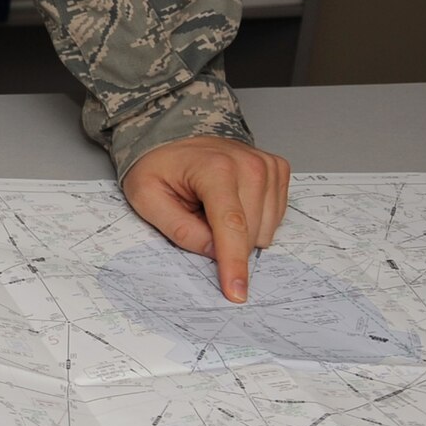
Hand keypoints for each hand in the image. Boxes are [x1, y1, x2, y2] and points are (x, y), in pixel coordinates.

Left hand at [121, 137, 290, 302]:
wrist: (174, 134)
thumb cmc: (159, 165)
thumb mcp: (147, 197)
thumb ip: (179, 229)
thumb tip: (213, 252)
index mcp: (215, 168)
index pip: (231, 225)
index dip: (233, 263)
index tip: (236, 292)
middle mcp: (249, 164)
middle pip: (250, 233)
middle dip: (223, 241)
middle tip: (196, 215)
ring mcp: (268, 166)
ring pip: (265, 230)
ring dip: (238, 230)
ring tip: (211, 205)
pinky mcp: (278, 170)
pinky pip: (275, 218)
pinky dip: (253, 219)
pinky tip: (231, 201)